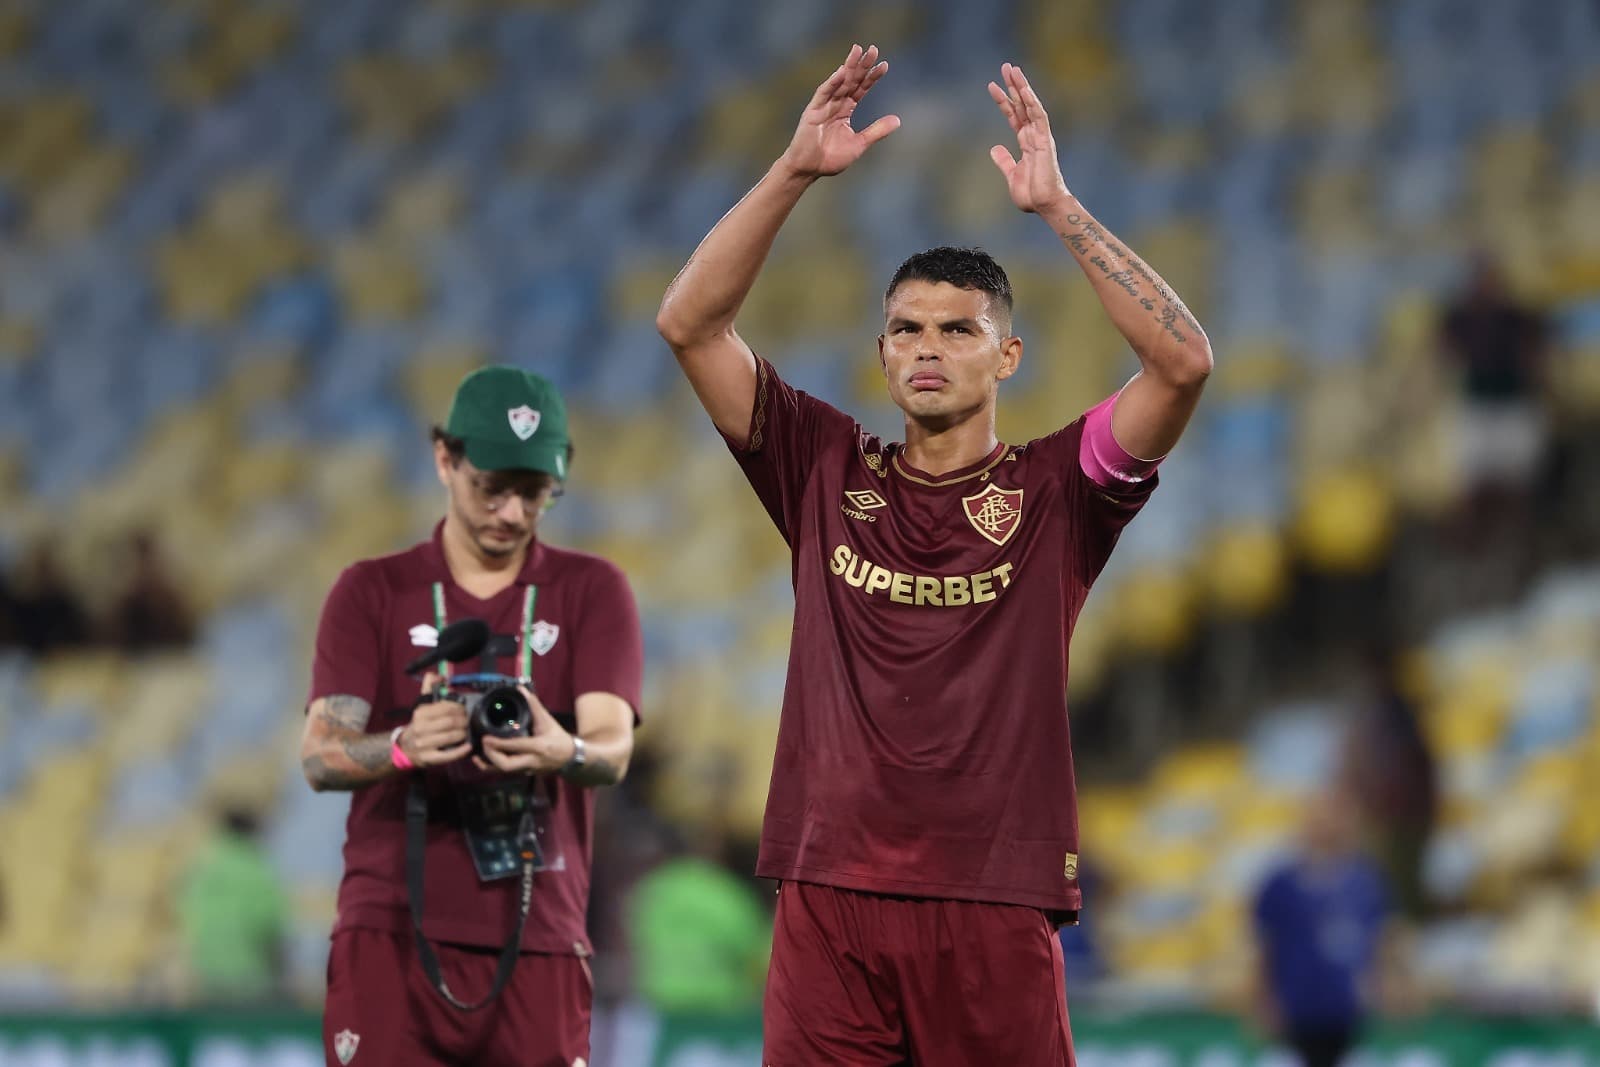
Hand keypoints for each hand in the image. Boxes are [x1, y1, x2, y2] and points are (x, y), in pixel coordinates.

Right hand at [401, 672, 471, 767]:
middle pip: (450, 722)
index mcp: (421, 713)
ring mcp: (424, 744)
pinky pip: (447, 755)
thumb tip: (438, 675)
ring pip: (451, 737)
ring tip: (466, 732)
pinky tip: (467, 746)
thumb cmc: (419, 724)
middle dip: (463, 721)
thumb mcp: (422, 705)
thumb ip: (429, 688)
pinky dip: (460, 751)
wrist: (405, 748)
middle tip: (468, 721)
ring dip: (463, 734)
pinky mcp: (428, 758)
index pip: (446, 708)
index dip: (460, 708)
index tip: (464, 710)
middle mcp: (421, 728)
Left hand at [474, 685, 575, 776]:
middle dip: (491, 756)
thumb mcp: (548, 721)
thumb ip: (534, 706)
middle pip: (506, 765)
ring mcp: (527, 770)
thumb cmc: (559, 738)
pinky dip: (492, 767)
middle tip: (483, 744)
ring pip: (504, 771)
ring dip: (488, 764)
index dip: (499, 744)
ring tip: (476, 755)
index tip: (486, 738)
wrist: (569, 758)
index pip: (516, 746)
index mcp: (538, 747)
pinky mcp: (523, 773)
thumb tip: (522, 689)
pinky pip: (505, 772)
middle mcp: (531, 761)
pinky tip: (482, 761)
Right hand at [778, 43, 899, 179]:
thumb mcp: (859, 144)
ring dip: (848, 67)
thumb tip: (898, 120)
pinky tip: (841, 72)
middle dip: (861, 66)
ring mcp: (823, 106)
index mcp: (845, 110)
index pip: (861, 89)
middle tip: (873, 49)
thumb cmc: (830, 159)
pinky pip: (823, 94)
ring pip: (838, 82)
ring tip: (858, 51)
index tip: (884, 65)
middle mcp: (835, 104)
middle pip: (851, 81)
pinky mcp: (812, 112)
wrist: (808, 169)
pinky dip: (832, 83)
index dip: (872, 78)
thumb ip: (876, 131)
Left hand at [987, 63, 1071, 214]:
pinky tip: (1024, 89)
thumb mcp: (1011, 175)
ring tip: (1012, 69)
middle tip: (1005, 66)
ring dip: (1022, 87)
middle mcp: (1033, 136)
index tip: (992, 86)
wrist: (1044, 205)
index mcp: (1026, 143)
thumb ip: (1004, 161)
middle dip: (1013, 86)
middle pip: (1022, 105)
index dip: (1003, 101)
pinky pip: (1039, 116)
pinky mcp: (1045, 141)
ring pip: (1030, 105)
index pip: (1014, 116)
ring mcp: (1040, 136)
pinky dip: (1032, 102)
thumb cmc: (1032, 194)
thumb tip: (995, 148)